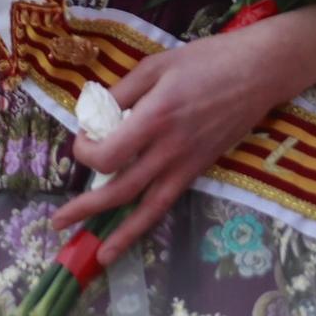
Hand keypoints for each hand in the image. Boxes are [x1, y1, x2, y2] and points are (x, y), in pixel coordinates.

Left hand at [49, 28, 297, 264]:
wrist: (258, 73)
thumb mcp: (155, 66)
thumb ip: (122, 92)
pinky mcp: (199, 170)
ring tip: (95, 254)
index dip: (86, 153)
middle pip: (120, 189)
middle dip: (85, 208)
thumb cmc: (205, 61)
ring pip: (146, 208)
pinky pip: (168, 203)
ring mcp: (186, 164)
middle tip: (57, 222)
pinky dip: (147, 225)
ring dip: (117, 233)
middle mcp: (169, 149)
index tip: (84, 137)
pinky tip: (132, 239)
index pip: (109, 154)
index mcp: (155, 118)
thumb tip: (93, 114)